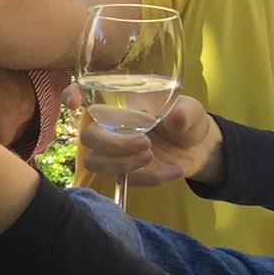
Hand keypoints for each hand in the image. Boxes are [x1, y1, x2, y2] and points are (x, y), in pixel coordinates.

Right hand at [71, 89, 222, 187]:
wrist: (201, 148)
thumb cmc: (187, 119)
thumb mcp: (191, 109)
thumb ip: (183, 111)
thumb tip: (173, 118)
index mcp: (119, 105)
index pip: (85, 95)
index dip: (71, 95)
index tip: (74, 103)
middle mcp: (110, 128)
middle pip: (88, 137)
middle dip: (110, 144)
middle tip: (145, 144)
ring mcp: (116, 153)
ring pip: (95, 163)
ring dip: (120, 163)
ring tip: (150, 156)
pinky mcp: (128, 173)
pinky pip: (129, 179)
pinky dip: (153, 177)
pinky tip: (176, 170)